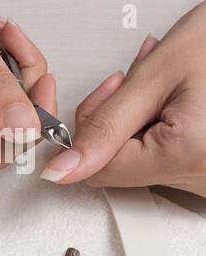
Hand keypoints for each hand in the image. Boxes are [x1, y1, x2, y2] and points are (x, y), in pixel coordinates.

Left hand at [41, 2, 205, 197]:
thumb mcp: (154, 77)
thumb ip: (103, 127)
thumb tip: (64, 168)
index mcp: (188, 156)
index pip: (100, 168)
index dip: (92, 131)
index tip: (106, 98)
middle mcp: (204, 178)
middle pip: (120, 166)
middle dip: (116, 122)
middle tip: (137, 85)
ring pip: (138, 161)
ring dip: (136, 123)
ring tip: (164, 89)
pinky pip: (161, 159)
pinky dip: (155, 130)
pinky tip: (171, 104)